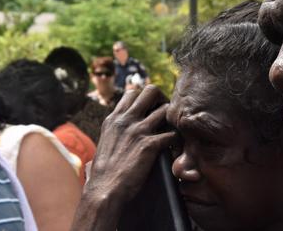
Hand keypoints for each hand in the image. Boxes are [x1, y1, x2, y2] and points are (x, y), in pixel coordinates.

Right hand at [86, 85, 176, 205]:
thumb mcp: (105, 143)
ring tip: (174, 132)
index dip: (146, 99)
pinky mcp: (149, 145)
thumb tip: (118, 132)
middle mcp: (126, 120)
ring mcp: (138, 130)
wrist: (104, 191)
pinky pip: (173, 134)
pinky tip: (176, 149)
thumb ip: (115, 131)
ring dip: (173, 120)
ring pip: (166, 109)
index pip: (133, 93)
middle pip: (151, 91)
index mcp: (114, 119)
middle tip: (167, 116)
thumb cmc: (104, 173)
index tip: (153, 111)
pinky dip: (178, 141)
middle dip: (163, 100)